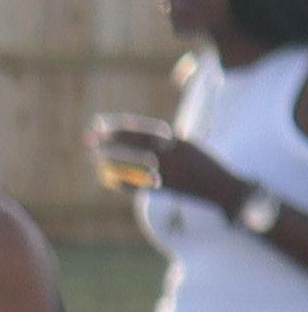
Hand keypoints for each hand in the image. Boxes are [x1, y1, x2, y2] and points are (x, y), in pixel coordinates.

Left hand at [92, 120, 225, 212]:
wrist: (224, 187)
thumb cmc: (205, 165)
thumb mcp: (187, 146)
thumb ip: (166, 141)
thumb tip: (145, 136)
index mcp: (177, 141)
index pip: (144, 129)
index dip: (122, 125)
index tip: (102, 121)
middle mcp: (172, 155)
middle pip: (135, 145)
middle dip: (111, 139)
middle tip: (88, 136)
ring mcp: (169, 172)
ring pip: (133, 164)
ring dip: (112, 160)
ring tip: (93, 157)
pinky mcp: (167, 189)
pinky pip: (139, 186)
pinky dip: (123, 183)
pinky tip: (107, 180)